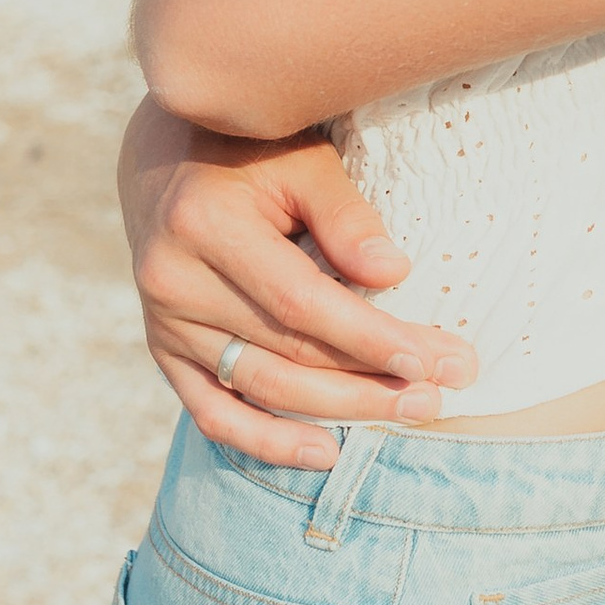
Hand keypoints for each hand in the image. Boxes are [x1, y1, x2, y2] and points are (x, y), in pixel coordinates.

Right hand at [121, 97, 478, 467]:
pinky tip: (325, 453)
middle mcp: (173, 281)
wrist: (164, 159)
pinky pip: (212, 413)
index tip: (431, 358)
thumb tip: (393, 272)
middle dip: (371, 380)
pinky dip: (266, 441)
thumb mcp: (302, 159)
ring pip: (260, 388)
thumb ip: (344, 215)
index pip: (300, 302)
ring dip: (340, 411)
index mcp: (205, 225)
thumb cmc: (251, 151)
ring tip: (409, 412)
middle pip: (286, 352)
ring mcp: (163, 323)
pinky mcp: (163, 350)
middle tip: (441, 392)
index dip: (368, 336)